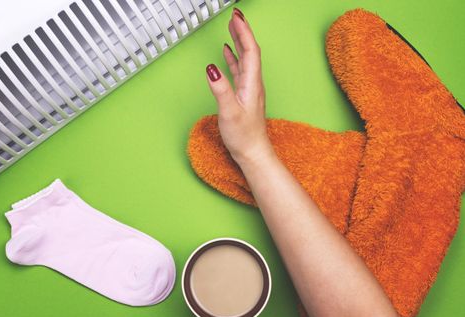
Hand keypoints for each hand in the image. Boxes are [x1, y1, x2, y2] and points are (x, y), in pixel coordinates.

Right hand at [205, 8, 273, 166]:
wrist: (252, 152)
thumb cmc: (243, 135)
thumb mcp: (229, 112)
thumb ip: (220, 89)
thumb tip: (211, 68)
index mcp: (252, 84)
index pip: (250, 51)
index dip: (244, 32)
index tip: (237, 17)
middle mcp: (253, 84)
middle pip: (250, 51)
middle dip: (242, 32)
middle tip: (235, 16)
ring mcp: (249, 89)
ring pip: (245, 59)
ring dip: (239, 42)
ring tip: (232, 28)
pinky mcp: (244, 95)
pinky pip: (239, 70)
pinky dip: (233, 58)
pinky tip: (228, 55)